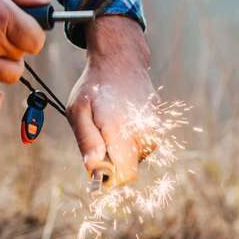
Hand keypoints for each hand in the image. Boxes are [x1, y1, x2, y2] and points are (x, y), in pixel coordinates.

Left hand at [67, 16, 155, 184]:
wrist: (121, 61)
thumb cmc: (94, 87)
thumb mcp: (78, 111)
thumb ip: (86, 141)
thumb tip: (93, 168)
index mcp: (121, 130)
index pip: (125, 175)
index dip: (110, 177)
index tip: (97, 165)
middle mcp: (143, 131)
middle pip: (129, 168)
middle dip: (113, 160)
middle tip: (100, 134)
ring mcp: (155, 128)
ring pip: (136, 157)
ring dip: (122, 148)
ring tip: (111, 123)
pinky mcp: (160, 125)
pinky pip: (143, 145)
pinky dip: (131, 138)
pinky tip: (123, 117)